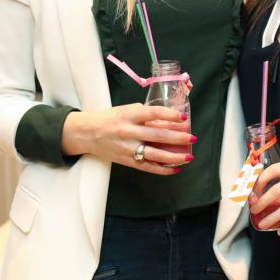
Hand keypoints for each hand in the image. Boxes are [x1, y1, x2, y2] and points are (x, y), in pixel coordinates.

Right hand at [62, 103, 193, 175]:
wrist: (87, 133)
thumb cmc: (109, 119)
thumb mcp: (125, 110)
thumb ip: (144, 113)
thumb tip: (167, 117)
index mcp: (128, 116)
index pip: (153, 114)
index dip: (169, 116)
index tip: (183, 118)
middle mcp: (128, 132)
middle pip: (158, 136)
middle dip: (178, 138)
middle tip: (192, 138)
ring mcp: (127, 148)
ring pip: (155, 155)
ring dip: (174, 157)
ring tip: (188, 157)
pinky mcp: (126, 161)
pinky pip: (147, 167)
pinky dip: (162, 170)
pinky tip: (175, 169)